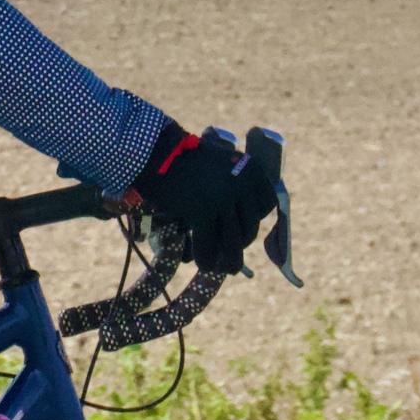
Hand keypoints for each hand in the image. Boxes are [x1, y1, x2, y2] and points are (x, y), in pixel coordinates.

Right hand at [129, 126, 279, 271]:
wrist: (153, 150)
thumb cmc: (179, 158)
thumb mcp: (217, 166)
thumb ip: (230, 186)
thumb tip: (235, 224)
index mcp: (249, 169)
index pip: (266, 204)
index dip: (256, 220)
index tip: (243, 228)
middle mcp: (242, 183)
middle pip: (250, 224)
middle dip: (240, 244)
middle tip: (232, 256)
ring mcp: (223, 197)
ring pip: (233, 239)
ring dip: (229, 259)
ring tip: (223, 269)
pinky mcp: (203, 210)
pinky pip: (208, 242)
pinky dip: (205, 257)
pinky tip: (200, 264)